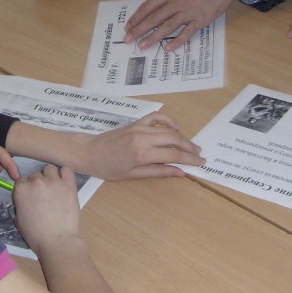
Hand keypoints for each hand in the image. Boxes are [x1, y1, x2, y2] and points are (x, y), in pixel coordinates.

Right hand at [12, 165, 81, 252]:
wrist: (57, 240)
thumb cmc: (35, 235)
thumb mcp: (19, 220)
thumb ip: (20, 205)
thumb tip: (25, 201)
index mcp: (21, 190)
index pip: (21, 181)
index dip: (26, 189)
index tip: (31, 197)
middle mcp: (36, 181)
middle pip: (35, 175)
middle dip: (38, 184)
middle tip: (44, 196)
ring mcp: (53, 181)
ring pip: (50, 169)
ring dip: (50, 176)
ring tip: (54, 188)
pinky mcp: (69, 184)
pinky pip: (67, 169)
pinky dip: (65, 174)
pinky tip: (65, 182)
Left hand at [81, 113, 202, 180]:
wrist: (89, 152)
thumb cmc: (108, 168)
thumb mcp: (133, 175)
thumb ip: (158, 172)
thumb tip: (180, 172)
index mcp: (143, 154)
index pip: (174, 155)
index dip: (190, 159)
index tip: (201, 163)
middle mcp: (143, 138)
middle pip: (175, 140)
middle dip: (190, 147)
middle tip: (200, 154)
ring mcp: (140, 128)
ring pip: (168, 130)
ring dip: (183, 137)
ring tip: (192, 145)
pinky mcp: (136, 123)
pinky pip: (156, 117)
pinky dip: (169, 120)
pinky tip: (176, 128)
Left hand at [122, 0, 254, 51]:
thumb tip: (159, 2)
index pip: (148, 7)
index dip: (137, 17)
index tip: (128, 26)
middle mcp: (176, 2)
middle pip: (153, 18)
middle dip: (139, 30)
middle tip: (128, 39)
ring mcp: (188, 12)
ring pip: (167, 27)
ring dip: (153, 37)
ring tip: (142, 46)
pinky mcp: (200, 20)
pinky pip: (187, 33)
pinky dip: (177, 41)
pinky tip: (168, 48)